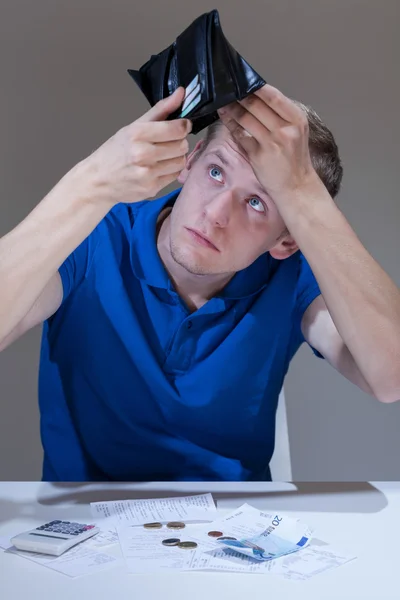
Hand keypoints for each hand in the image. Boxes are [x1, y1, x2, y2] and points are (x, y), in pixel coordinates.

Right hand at [79, 87, 191, 206]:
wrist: (98, 181)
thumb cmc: (115, 152)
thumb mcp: (133, 127)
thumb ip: (160, 110)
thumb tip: (182, 93)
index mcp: (137, 134)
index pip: (177, 128)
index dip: (183, 126)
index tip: (182, 126)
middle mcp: (142, 154)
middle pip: (181, 145)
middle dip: (179, 142)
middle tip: (168, 143)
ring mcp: (148, 173)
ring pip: (181, 161)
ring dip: (176, 157)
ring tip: (162, 156)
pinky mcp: (152, 188)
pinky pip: (174, 176)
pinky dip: (170, 171)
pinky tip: (158, 168)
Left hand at [217, 84, 317, 202]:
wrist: (296, 186)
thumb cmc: (294, 159)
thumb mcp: (296, 132)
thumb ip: (280, 116)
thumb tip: (257, 96)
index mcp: (297, 119)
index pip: (274, 96)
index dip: (256, 86)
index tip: (243, 80)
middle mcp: (285, 129)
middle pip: (257, 105)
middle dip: (239, 96)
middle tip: (227, 89)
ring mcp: (271, 143)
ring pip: (246, 118)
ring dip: (232, 109)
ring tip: (222, 102)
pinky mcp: (258, 155)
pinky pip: (241, 135)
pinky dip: (231, 125)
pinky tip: (224, 118)